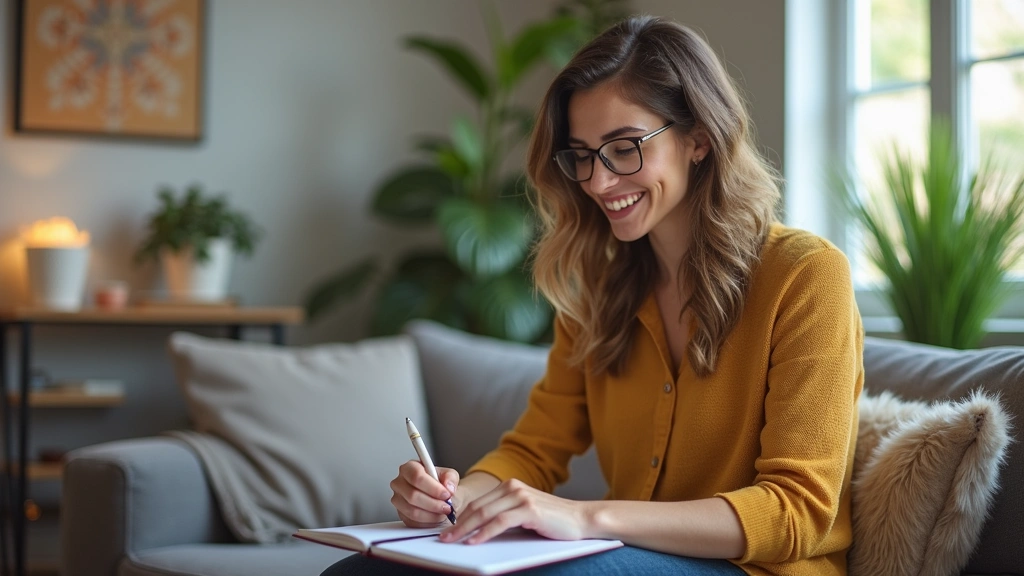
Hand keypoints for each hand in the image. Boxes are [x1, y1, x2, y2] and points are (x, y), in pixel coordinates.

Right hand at [390, 460, 458, 527]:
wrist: (442, 497)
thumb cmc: (442, 485)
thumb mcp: (450, 475)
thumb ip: (451, 478)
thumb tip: (448, 487)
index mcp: (409, 468)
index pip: (416, 476)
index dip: (432, 487)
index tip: (446, 494)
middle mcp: (400, 483)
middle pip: (412, 495)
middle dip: (434, 503)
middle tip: (447, 506)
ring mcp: (398, 500)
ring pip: (412, 511)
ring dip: (432, 514)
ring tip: (444, 512)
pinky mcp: (401, 515)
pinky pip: (413, 522)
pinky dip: (428, 522)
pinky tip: (436, 517)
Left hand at [439, 478, 589, 543]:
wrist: (580, 519)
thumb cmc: (552, 520)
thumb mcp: (524, 514)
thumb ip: (504, 516)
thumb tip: (477, 530)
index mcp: (510, 486)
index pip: (478, 502)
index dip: (460, 517)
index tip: (448, 530)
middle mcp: (513, 487)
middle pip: (477, 507)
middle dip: (458, 524)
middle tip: (444, 538)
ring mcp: (521, 497)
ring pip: (484, 513)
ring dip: (465, 529)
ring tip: (453, 541)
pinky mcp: (528, 509)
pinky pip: (499, 522)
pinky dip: (484, 532)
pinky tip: (474, 541)